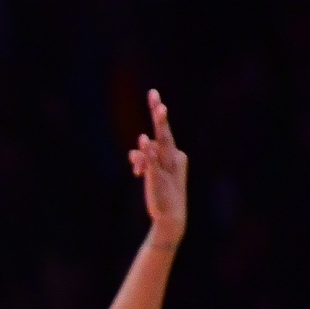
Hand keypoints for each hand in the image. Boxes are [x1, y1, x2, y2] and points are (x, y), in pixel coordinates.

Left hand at [128, 89, 186, 246]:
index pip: (163, 132)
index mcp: (174, 154)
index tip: (153, 93)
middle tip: (155, 95)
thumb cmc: (161, 192)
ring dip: (161, 126)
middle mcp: (173, 157)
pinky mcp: (158, 178)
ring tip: (161, 108)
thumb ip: (143, 159)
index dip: (158, 113)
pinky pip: (153, 163)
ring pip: (162, 143)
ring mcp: (166, 167)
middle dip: (160, 115)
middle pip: (165, 132)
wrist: (169, 215)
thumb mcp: (150, 173)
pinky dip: (148, 152)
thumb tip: (135, 150)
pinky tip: (143, 141)